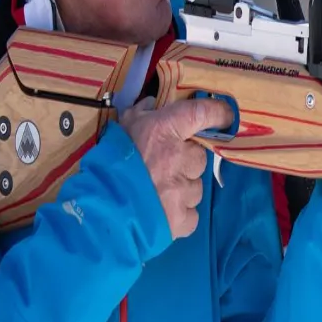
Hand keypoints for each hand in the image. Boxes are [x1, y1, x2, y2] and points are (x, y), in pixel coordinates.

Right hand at [119, 96, 233, 238]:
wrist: (96, 211)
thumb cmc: (107, 165)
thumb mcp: (120, 130)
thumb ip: (138, 115)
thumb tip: (151, 103)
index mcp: (165, 130)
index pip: (202, 114)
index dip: (217, 113)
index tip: (225, 117)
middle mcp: (180, 158)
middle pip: (198, 157)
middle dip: (185, 162)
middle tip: (163, 168)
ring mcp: (183, 190)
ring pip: (195, 187)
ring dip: (182, 189)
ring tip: (157, 193)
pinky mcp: (182, 218)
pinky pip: (191, 214)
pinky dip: (180, 213)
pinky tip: (162, 212)